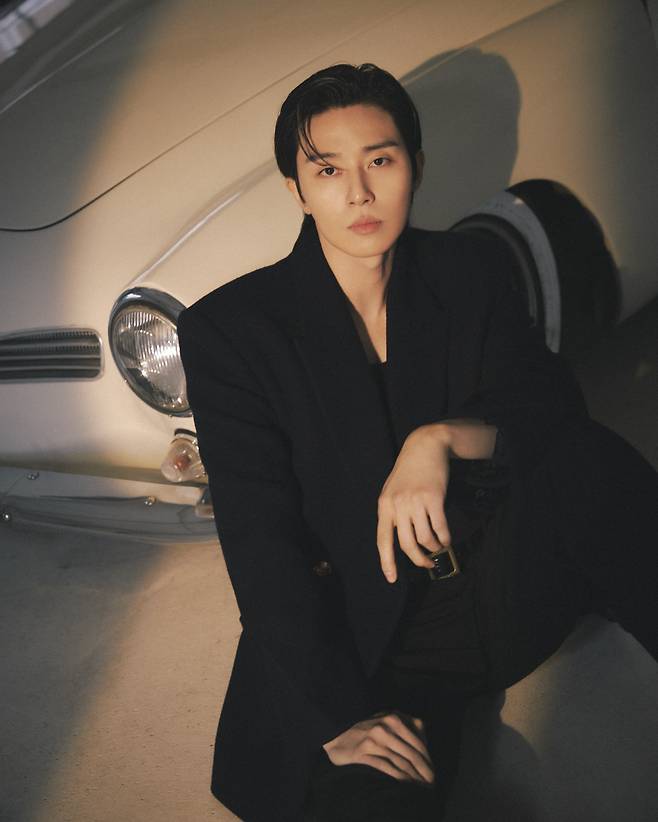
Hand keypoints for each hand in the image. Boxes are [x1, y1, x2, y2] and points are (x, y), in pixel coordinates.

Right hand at [322, 710, 434, 784]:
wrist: (337, 735)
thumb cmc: (365, 730)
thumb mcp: (386, 720)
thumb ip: (405, 726)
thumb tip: (425, 743)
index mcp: (394, 716)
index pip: (418, 740)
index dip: (428, 758)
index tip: (433, 771)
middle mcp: (386, 725)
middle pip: (412, 753)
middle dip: (424, 770)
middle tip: (431, 783)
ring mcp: (375, 738)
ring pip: (402, 762)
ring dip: (414, 777)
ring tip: (421, 787)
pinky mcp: (365, 751)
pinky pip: (387, 767)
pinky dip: (399, 778)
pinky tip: (406, 785)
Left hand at [377, 424, 451, 582]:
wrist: (425, 446)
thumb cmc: (409, 471)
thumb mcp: (393, 490)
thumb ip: (394, 513)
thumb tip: (401, 540)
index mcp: (384, 506)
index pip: (383, 540)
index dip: (387, 562)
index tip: (392, 578)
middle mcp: (398, 505)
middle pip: (407, 545)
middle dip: (418, 560)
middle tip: (427, 564)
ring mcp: (416, 501)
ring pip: (425, 538)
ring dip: (434, 548)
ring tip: (438, 547)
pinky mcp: (434, 498)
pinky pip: (440, 527)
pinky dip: (444, 538)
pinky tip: (446, 539)